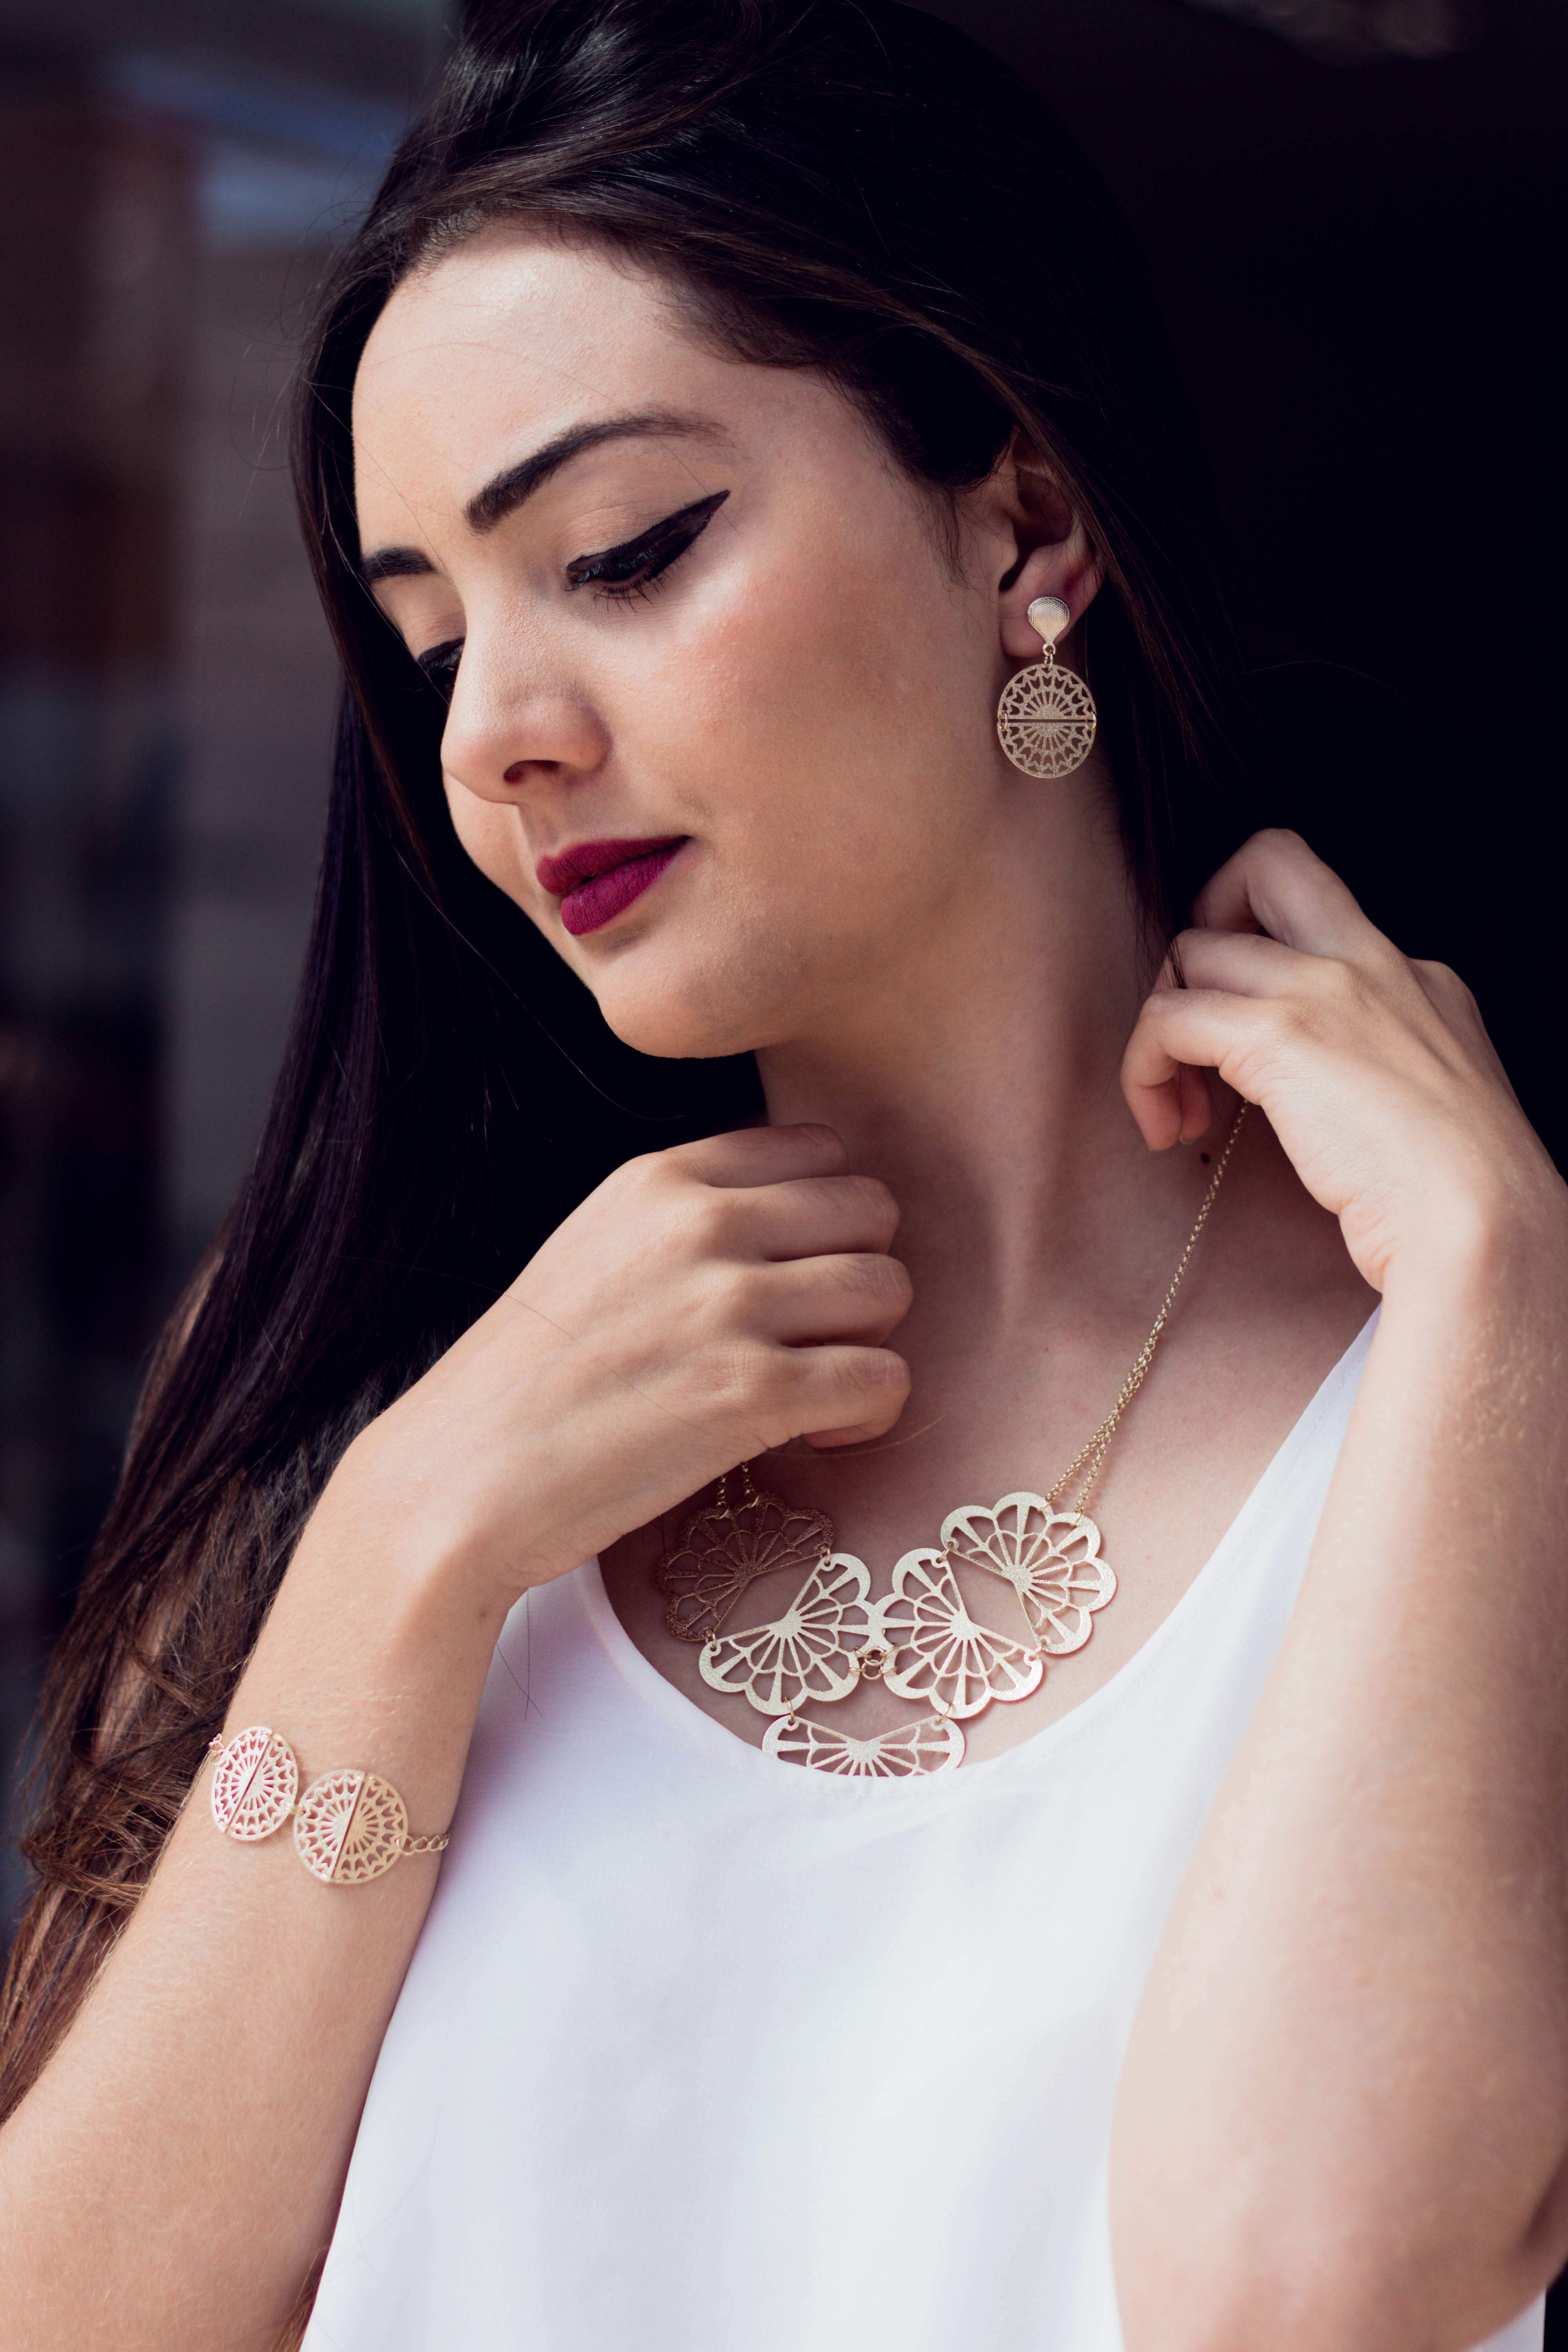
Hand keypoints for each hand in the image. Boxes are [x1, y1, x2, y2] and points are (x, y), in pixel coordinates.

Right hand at [330, 1123, 910, 1605]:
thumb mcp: (599, 1250)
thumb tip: (794, 1226)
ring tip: (817, 1392)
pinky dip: (869, 1414)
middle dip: (860, 1275)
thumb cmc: (529, 1383)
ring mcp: (729, 1305)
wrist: (457, 1478)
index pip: (819, 1147)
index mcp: (662, 1177)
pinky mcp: (752, 1393)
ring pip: (889, 1287)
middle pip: (872, 1210)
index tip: (797, 1274)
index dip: (828, 1217)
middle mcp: (702, 1223)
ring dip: (869, 1344)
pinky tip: (818, 1437)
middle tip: (816, 1337)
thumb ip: (687, 1220)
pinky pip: (884, 1378)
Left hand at [1120, 830, 1562, 1291]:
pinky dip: (1145, 1070)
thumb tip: (1312, 1093)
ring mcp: (1327, 990)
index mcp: (1415, 978)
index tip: (1248, 1031)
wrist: (1483, 1226)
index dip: (1262, 957)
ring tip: (1179, 1108)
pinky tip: (1169, 1130)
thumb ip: (1372, 1071)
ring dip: (1162, 1027)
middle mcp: (1373, 963)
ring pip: (1193, 949)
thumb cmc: (1456, 1196)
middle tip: (1195, 1019)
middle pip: (1264, 864)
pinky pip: (1167, 1019)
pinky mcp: (1279, 1035)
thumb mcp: (1427, 1102)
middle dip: (1207, 923)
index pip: (1319, 917)